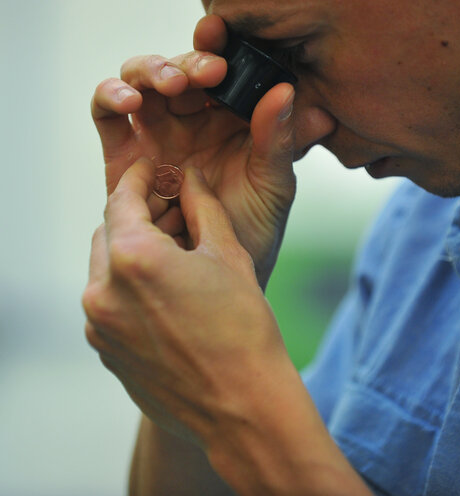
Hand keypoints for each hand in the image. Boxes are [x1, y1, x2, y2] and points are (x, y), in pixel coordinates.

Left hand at [82, 159, 290, 446]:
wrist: (243, 406)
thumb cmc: (243, 328)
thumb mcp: (228, 254)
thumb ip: (202, 206)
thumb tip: (190, 177)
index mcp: (134, 259)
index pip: (122, 198)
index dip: (138, 178)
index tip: (150, 169)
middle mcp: (104, 292)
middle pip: (109, 232)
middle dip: (135, 215)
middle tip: (170, 212)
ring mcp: (100, 326)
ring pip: (105, 268)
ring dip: (130, 251)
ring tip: (172, 253)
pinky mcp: (106, 351)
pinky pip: (108, 302)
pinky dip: (127, 285)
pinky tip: (163, 291)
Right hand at [91, 15, 296, 288]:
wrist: (217, 276)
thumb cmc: (252, 231)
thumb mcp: (273, 185)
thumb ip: (280, 141)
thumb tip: (287, 90)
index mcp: (229, 121)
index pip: (220, 72)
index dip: (219, 52)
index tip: (228, 56)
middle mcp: (191, 123)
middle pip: (177, 71)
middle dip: (188, 64)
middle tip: (208, 74)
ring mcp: (156, 136)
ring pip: (139, 82)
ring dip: (149, 72)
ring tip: (170, 85)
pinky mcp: (123, 156)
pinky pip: (107, 114)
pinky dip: (111, 97)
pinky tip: (131, 103)